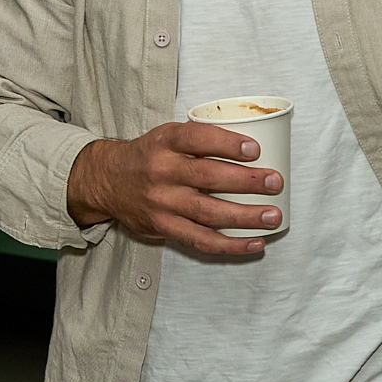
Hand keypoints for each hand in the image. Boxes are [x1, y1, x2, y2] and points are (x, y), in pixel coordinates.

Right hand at [65, 123, 282, 255]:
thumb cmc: (148, 156)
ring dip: (245, 216)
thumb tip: (249, 148)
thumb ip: (198, 141)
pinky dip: (230, 245)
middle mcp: (162, 172)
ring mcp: (162, 203)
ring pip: (209, 213)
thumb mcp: (165, 137)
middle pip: (208, 178)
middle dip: (246, 181)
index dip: (227, 144)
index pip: (197, 139)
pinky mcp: (163, 227)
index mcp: (164, 142)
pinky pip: (201, 240)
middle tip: (275, 181)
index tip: (254, 149)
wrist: (106, 181)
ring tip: (272, 216)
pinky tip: (254, 242)